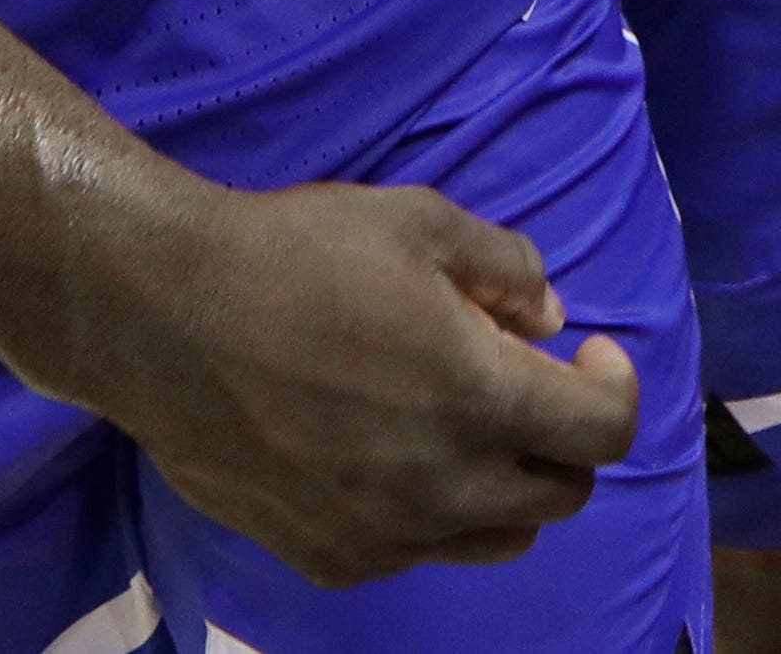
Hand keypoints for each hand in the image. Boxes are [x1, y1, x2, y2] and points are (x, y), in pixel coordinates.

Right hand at [86, 177, 642, 589]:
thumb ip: (507, 268)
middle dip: (562, 435)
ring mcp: (388, 535)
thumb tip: (548, 321)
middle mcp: (446, 485)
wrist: (166, 320)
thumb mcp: (419, 221)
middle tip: (522, 380)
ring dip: (505, 484)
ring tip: (459, 422)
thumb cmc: (296, 255)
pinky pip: (417, 552)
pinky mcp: (331, 559)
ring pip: (497, 537)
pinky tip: (384, 452)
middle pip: (562, 494)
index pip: (606, 431)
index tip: (588, 351)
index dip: (614, 384)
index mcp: (481, 398)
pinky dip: (429, 512)